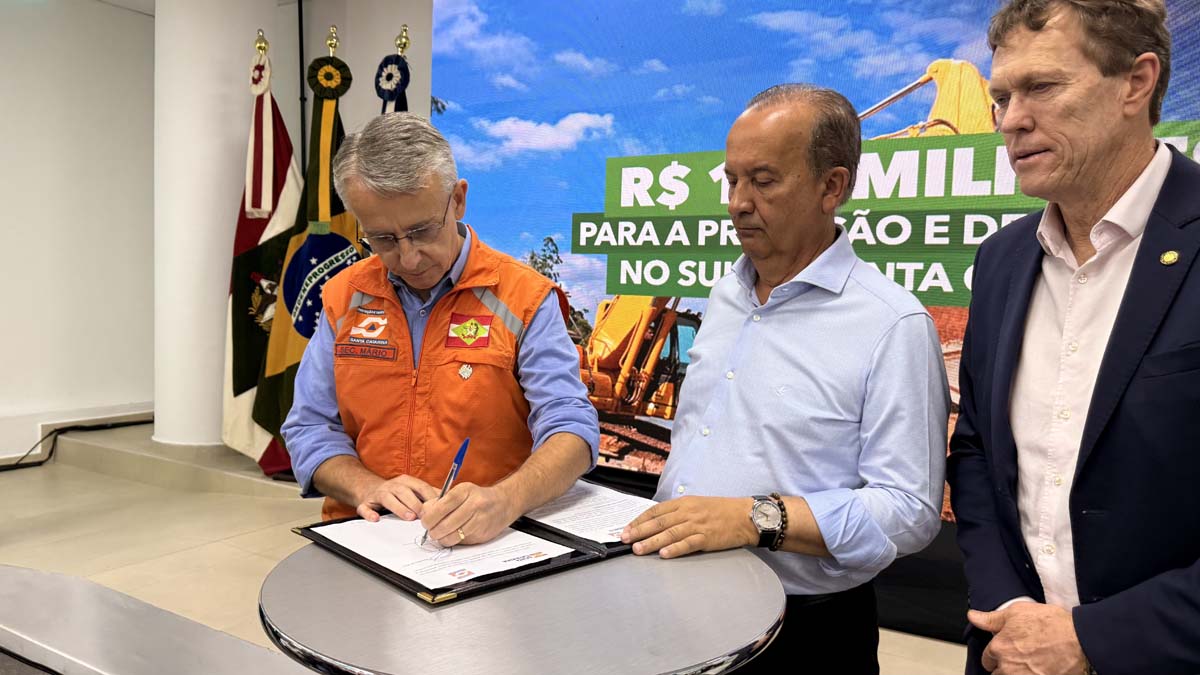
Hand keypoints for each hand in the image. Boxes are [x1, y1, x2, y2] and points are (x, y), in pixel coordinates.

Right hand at [356, 474, 438, 521]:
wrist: (369, 488)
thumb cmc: (397, 492)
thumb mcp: (413, 489)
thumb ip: (428, 494)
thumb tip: (449, 498)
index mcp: (406, 481)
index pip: (420, 486)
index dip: (430, 496)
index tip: (439, 507)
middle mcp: (392, 485)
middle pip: (405, 492)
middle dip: (416, 503)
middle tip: (425, 515)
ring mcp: (379, 493)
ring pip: (388, 499)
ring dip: (399, 508)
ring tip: (409, 517)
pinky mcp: (366, 503)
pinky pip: (365, 507)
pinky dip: (369, 513)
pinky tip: (375, 519)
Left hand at [419, 483, 516, 545]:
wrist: (503, 504)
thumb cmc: (476, 497)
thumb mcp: (460, 491)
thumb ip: (440, 500)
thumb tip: (423, 513)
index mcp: (466, 491)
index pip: (442, 506)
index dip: (430, 517)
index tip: (425, 522)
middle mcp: (474, 505)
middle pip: (445, 524)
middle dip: (433, 531)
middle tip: (431, 531)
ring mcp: (479, 521)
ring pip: (452, 536)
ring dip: (442, 538)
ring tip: (440, 535)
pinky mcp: (482, 534)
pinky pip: (461, 541)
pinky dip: (453, 540)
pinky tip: (453, 535)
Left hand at [620, 496, 757, 557]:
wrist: (745, 515)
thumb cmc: (721, 511)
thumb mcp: (697, 505)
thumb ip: (678, 513)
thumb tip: (657, 523)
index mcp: (684, 503)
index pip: (656, 511)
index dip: (639, 520)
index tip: (627, 529)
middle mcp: (688, 512)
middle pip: (659, 522)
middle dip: (639, 531)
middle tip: (625, 540)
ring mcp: (697, 525)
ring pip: (670, 533)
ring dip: (652, 542)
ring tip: (638, 549)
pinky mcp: (707, 537)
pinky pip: (688, 544)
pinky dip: (675, 549)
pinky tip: (664, 554)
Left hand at [969, 603, 1087, 674]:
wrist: (1079, 640)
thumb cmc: (1050, 624)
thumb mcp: (1016, 612)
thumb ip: (991, 618)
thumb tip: (972, 616)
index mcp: (999, 648)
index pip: (987, 659)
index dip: (995, 654)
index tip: (1005, 651)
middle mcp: (1008, 667)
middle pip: (997, 674)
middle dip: (1004, 668)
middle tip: (1019, 659)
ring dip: (1015, 673)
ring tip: (1029, 666)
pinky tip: (1038, 670)